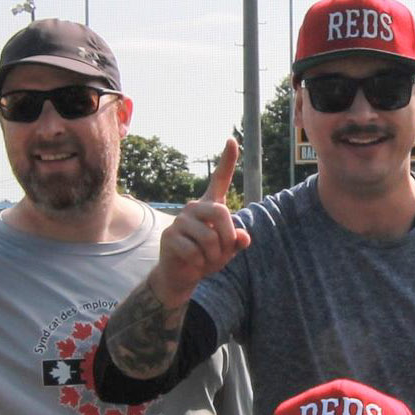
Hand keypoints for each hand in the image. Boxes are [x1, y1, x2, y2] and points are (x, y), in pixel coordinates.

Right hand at [154, 135, 249, 304]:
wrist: (181, 274)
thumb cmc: (207, 257)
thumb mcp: (227, 251)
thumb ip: (237, 242)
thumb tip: (244, 238)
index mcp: (210, 206)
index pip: (220, 180)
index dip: (227, 161)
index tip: (231, 140)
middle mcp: (194, 207)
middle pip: (221, 213)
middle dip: (228, 238)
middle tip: (224, 252)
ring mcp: (181, 221)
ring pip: (209, 237)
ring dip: (214, 256)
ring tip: (207, 259)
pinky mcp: (170, 236)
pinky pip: (195, 251)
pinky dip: (200, 263)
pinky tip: (194, 263)